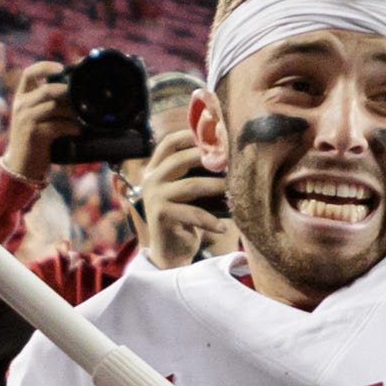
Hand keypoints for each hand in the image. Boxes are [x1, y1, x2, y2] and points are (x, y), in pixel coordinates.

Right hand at [2, 59, 78, 183]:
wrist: (20, 165)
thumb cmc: (34, 139)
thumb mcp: (35, 116)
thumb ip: (47, 103)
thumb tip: (74, 91)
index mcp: (21, 98)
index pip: (29, 74)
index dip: (45, 67)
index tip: (61, 67)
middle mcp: (21, 106)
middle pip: (48, 90)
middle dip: (68, 94)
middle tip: (81, 101)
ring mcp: (26, 119)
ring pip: (55, 107)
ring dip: (72, 113)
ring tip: (81, 119)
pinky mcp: (33, 133)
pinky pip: (58, 125)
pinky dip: (71, 127)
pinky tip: (77, 131)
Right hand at [131, 127, 232, 269]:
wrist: (169, 250)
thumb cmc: (184, 216)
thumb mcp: (185, 189)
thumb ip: (193, 171)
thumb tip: (225, 151)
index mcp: (154, 168)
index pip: (169, 143)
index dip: (190, 135)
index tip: (213, 135)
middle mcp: (151, 179)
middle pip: (181, 159)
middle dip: (208, 158)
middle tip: (232, 160)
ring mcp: (154, 197)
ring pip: (191, 185)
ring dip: (216, 187)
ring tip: (234, 191)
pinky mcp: (161, 215)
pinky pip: (193, 213)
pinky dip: (211, 221)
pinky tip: (223, 227)